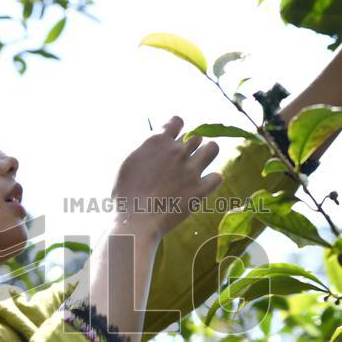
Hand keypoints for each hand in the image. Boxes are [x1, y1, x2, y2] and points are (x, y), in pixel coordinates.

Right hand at [111, 116, 222, 239]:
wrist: (136, 220)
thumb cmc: (125, 195)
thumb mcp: (128, 164)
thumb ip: (145, 151)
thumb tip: (154, 148)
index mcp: (157, 142)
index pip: (177, 121)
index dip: (177, 129)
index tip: (173, 139)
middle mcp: (177, 152)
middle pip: (196, 137)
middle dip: (191, 147)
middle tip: (183, 161)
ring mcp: (191, 170)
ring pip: (213, 148)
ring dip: (207, 154)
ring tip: (200, 164)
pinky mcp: (200, 189)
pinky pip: (217, 177)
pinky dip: (211, 180)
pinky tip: (202, 186)